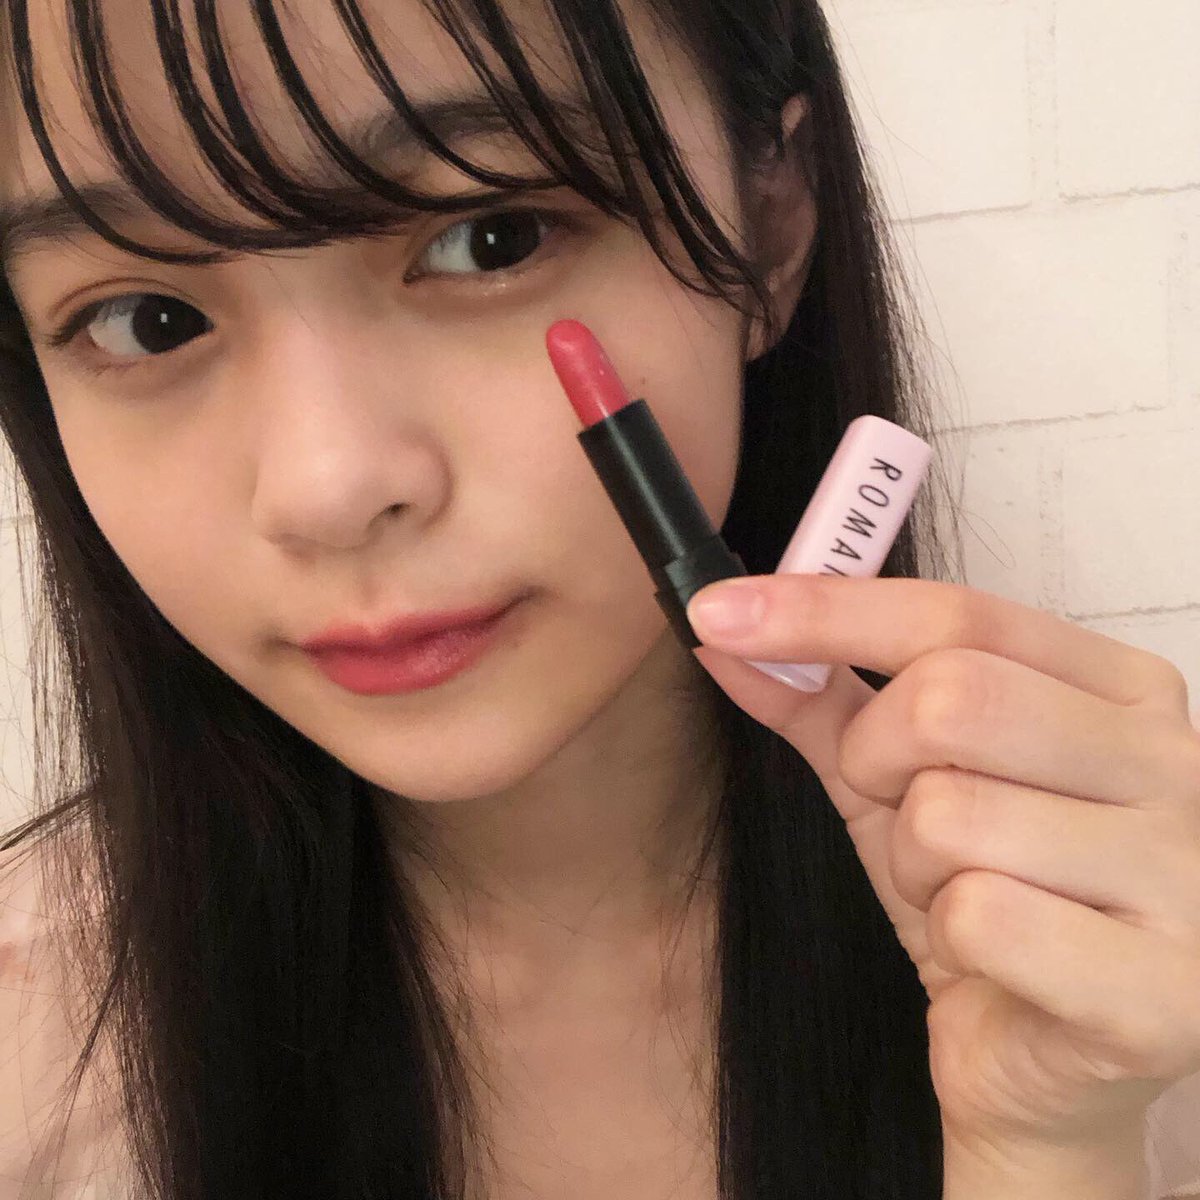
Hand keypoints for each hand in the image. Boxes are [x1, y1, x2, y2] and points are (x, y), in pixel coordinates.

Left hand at [686, 575, 1199, 1152]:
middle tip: (893, 808)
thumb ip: (824, 701)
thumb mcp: (899, 784)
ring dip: (912, 863)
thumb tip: (723, 629)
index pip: (959, 615)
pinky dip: (948, 936)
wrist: (1049, 1065)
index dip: (825, 609)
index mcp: (1123, 693)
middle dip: (873, 759)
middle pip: (950, 699)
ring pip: (950, 814)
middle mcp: (1177, 763)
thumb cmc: (987, 898)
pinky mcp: (1163, 990)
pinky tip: (992, 962)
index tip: (718, 612)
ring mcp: (1186, 875)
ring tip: (956, 896)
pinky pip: (979, 916)